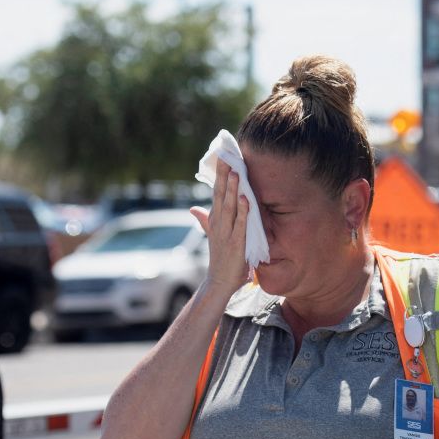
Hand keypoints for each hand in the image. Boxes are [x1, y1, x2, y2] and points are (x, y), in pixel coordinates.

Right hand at [190, 158, 250, 298]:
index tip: (222, 157)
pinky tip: (245, 198)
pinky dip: (243, 211)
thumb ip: (204, 221)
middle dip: (223, 175)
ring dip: (232, 189)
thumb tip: (193, 209)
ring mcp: (226, 233)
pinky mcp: (236, 244)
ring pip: (229, 207)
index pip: (216, 193)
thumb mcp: (212, 237)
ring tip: (236, 172)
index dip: (219, 176)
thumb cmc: (220, 260)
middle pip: (220, 195)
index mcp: (214, 221)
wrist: (218, 283)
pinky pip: (240, 224)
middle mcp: (219, 224)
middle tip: (226, 156)